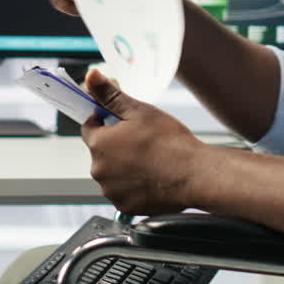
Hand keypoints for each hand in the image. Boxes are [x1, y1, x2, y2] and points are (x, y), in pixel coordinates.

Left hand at [80, 69, 202, 215]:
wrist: (194, 175)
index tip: (118, 121)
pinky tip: (151, 177)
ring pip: (112, 173)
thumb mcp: (139, 111)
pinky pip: (123, 192)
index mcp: (99, 144)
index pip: (89, 127)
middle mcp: (99, 170)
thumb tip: (91, 76)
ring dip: (124, 167)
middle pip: (101, 152)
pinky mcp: (124, 206)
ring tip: (149, 161)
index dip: (103, 121)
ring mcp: (111, 190)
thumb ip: (110, 95)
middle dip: (116, 146)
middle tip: (141, 141)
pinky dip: (133, 186)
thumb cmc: (170, 142)